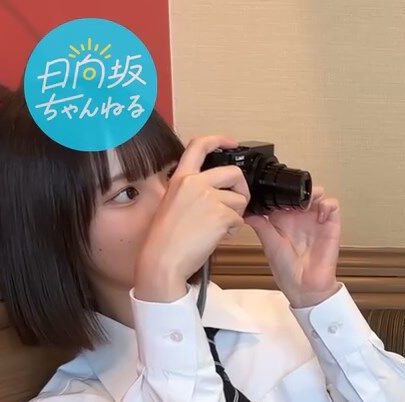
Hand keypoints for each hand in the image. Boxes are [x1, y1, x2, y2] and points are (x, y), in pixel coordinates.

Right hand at [136, 135, 249, 301]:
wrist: (163, 258)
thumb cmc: (166, 238)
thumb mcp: (173, 203)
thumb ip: (193, 192)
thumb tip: (218, 192)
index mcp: (181, 178)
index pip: (198, 146)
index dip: (219, 140)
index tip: (231, 142)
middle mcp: (195, 183)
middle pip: (234, 173)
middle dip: (242, 189)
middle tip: (236, 205)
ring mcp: (208, 197)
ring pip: (240, 200)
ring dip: (235, 216)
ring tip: (216, 228)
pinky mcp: (220, 214)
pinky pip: (240, 220)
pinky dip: (232, 231)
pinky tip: (216, 237)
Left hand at [245, 186, 341, 307]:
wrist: (303, 286)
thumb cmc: (286, 269)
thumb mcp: (269, 243)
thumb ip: (260, 225)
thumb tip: (246, 212)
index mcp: (284, 220)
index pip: (282, 197)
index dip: (279, 189)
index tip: (272, 186)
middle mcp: (300, 217)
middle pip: (301, 192)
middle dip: (297, 187)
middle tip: (291, 189)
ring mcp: (316, 220)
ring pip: (318, 196)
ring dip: (313, 192)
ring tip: (306, 199)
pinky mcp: (331, 226)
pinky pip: (333, 207)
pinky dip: (328, 204)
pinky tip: (319, 211)